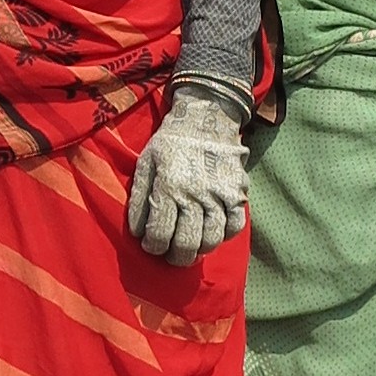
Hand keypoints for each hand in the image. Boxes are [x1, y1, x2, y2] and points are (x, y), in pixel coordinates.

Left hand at [126, 85, 246, 265]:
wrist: (206, 118)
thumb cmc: (170, 144)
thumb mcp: (145, 164)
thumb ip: (139, 199)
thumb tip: (137, 233)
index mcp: (169, 186)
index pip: (160, 234)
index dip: (153, 246)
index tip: (151, 244)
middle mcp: (195, 194)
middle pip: (187, 243)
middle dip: (176, 257)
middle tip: (172, 256)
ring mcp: (220, 194)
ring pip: (212, 239)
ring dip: (199, 250)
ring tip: (191, 248)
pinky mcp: (238, 192)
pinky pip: (236, 226)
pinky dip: (224, 236)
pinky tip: (213, 231)